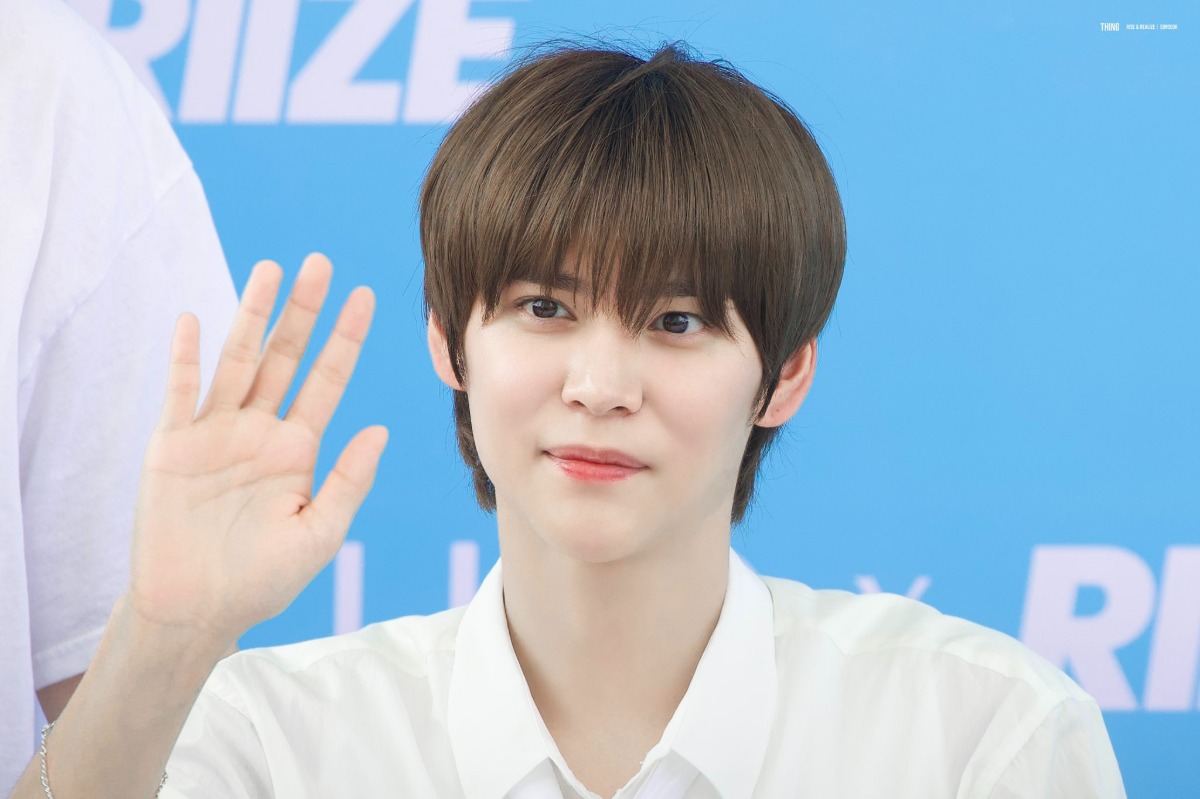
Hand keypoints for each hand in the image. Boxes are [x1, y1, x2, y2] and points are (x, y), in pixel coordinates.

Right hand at [127, 254, 387, 644]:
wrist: (197, 611)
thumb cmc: (263, 580)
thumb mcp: (320, 533)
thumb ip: (349, 481)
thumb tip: (381, 430)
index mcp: (298, 448)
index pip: (327, 381)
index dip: (345, 340)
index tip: (364, 298)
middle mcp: (259, 430)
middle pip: (285, 357)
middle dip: (303, 312)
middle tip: (322, 264)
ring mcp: (215, 433)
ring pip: (237, 362)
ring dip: (251, 316)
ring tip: (271, 271)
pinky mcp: (172, 445)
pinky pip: (181, 393)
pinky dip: (186, 357)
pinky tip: (195, 319)